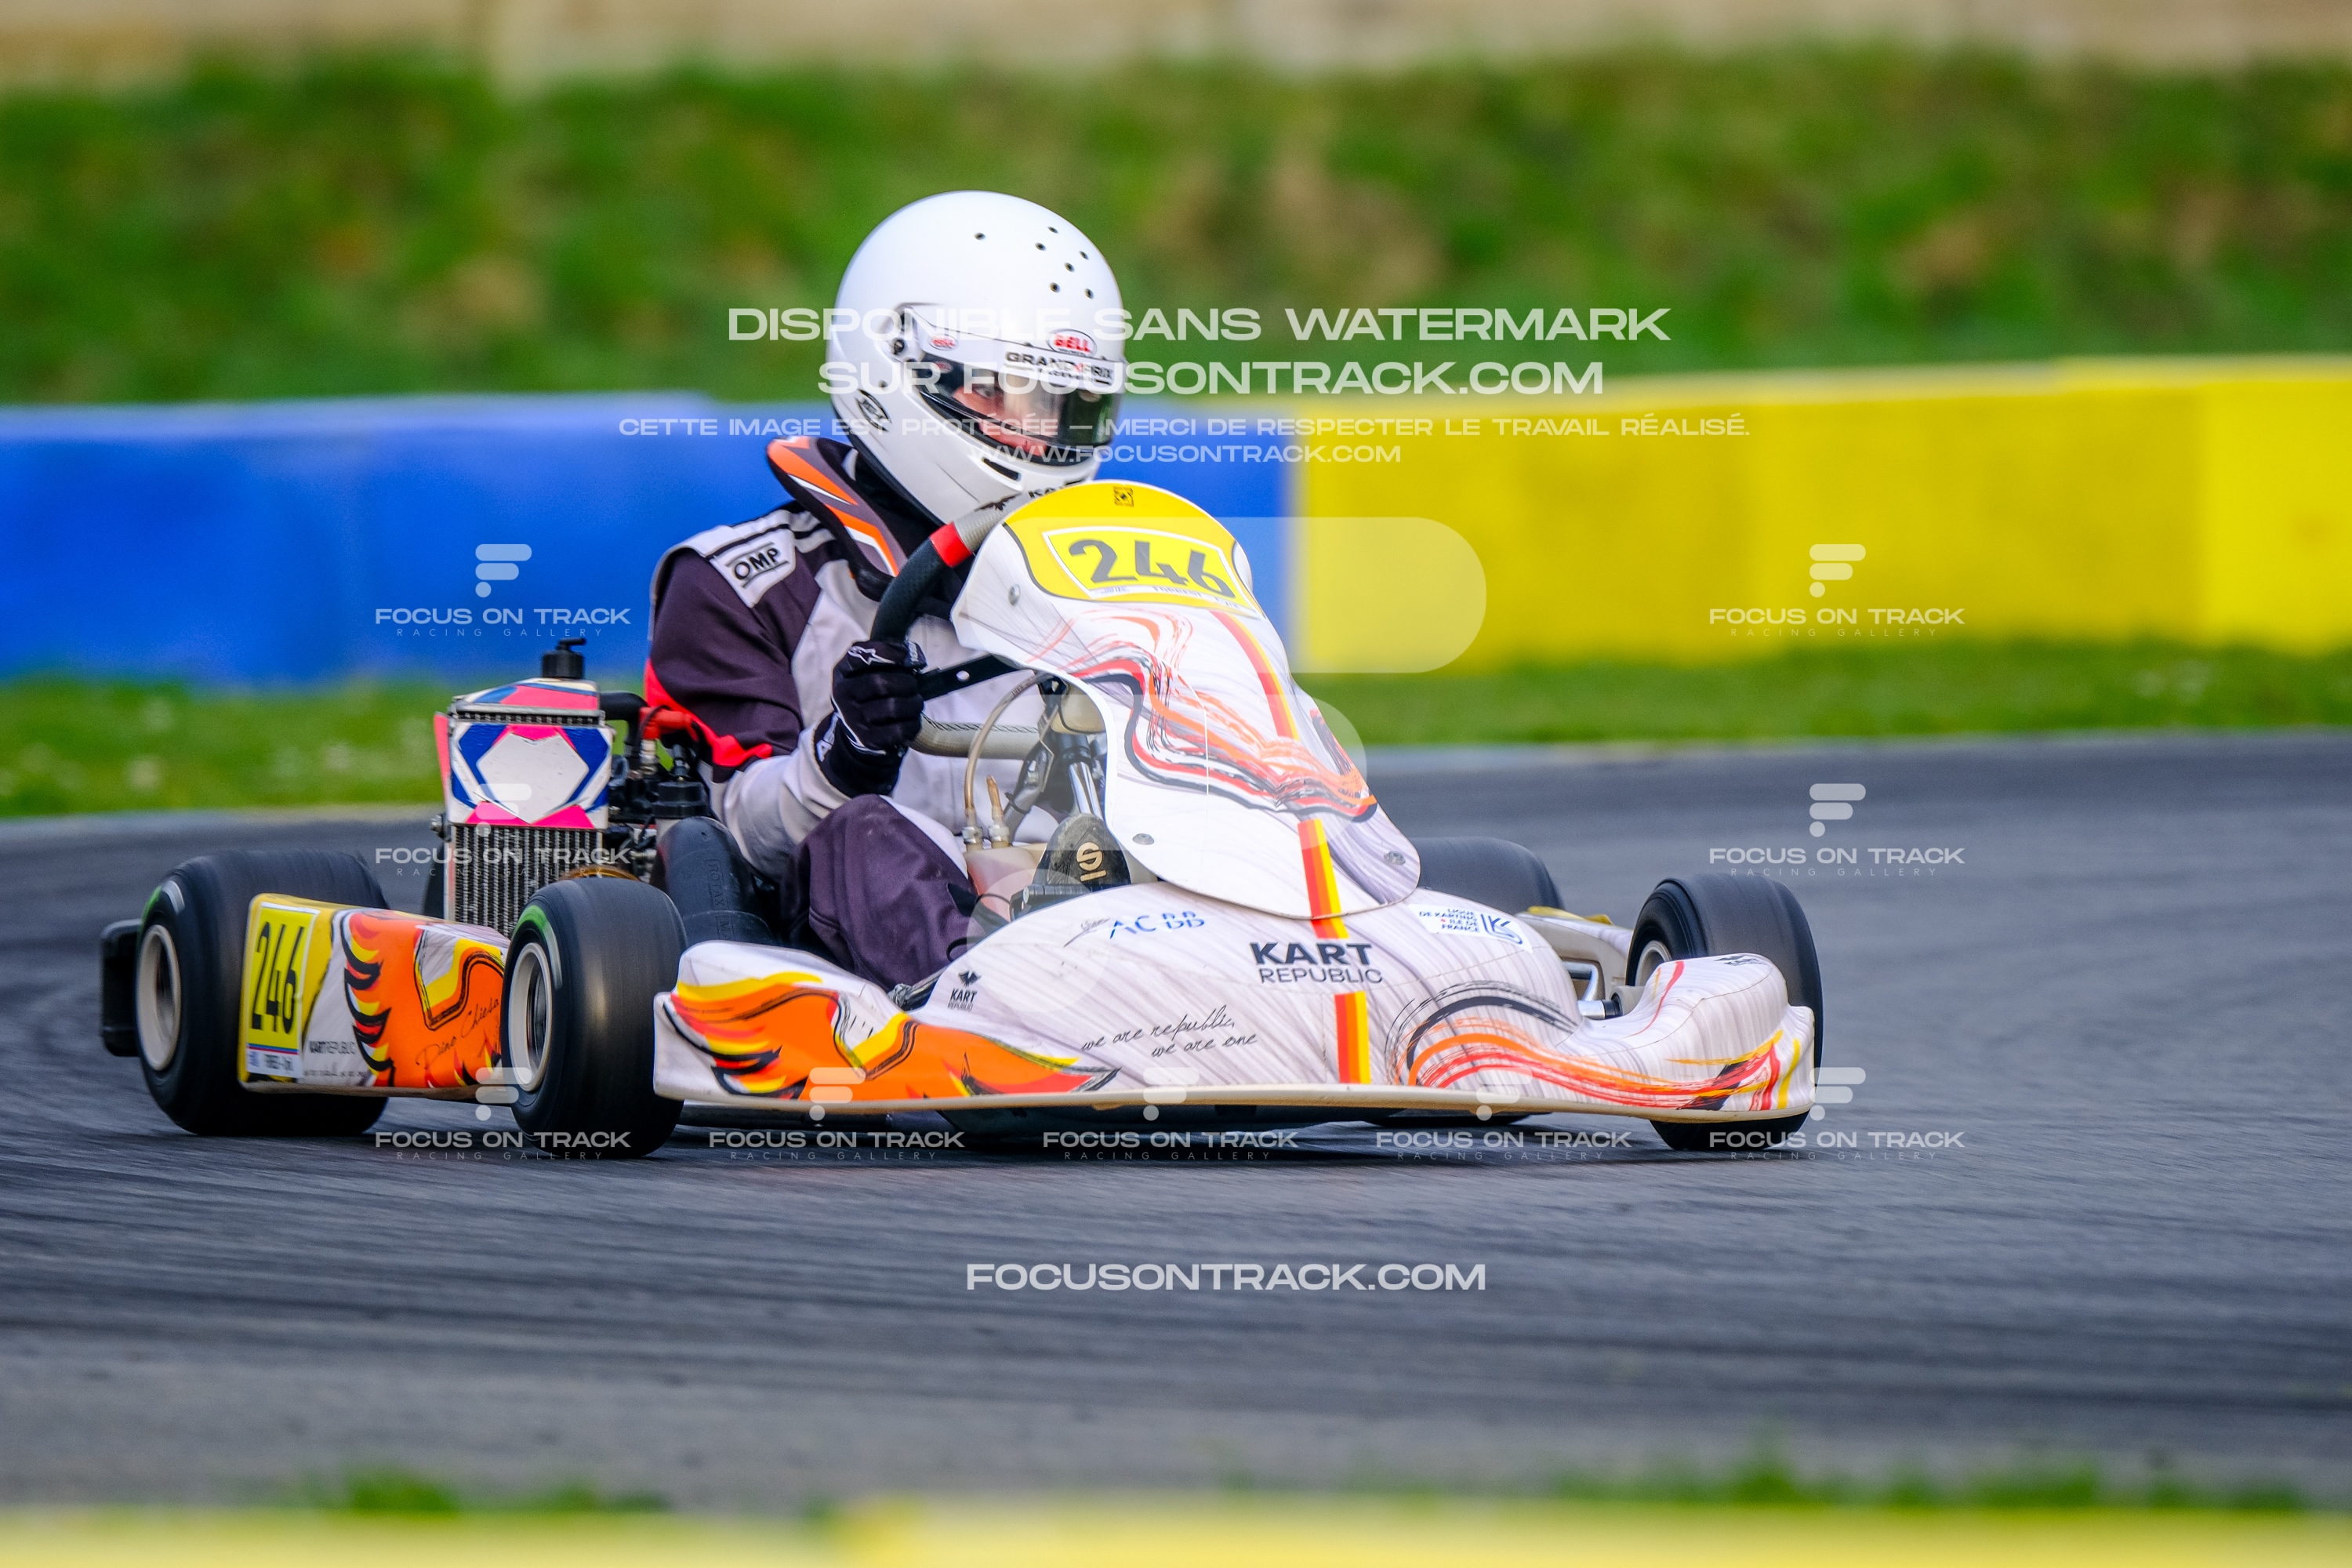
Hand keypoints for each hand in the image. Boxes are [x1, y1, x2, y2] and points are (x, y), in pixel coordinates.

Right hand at [814, 637, 923, 795]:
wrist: (856, 727)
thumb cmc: (868, 691)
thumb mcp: (865, 668)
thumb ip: (885, 653)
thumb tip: (911, 654)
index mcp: (842, 672)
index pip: (859, 656)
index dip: (885, 652)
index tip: (905, 655)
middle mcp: (843, 696)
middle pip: (880, 683)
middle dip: (906, 682)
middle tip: (913, 684)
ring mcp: (854, 720)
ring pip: (893, 707)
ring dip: (914, 702)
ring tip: (916, 701)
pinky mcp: (869, 739)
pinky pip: (900, 730)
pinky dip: (913, 722)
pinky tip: (913, 718)